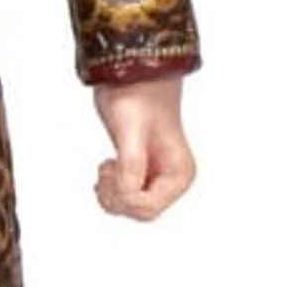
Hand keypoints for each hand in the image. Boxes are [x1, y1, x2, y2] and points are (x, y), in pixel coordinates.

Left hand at [92, 75, 194, 220]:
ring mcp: (157, 177)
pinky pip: (124, 196)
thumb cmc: (138, 95)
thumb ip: (131, 164)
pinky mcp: (142, 171)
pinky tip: (107, 168)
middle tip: (106, 168)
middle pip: (139, 212)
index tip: (112, 168)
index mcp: (179, 173)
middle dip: (117, 196)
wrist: (133, 74)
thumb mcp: (131, 130)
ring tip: (106, 167)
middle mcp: (171, 179)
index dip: (124, 197)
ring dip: (111, 194)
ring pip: (130, 207)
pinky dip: (110, 188)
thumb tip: (127, 193)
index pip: (148, 208)